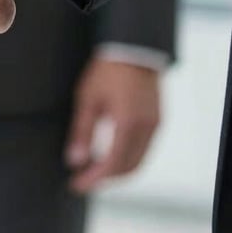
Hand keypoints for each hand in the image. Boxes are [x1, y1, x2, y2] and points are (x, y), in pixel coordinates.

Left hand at [65, 58, 160, 192]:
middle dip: (105, 179)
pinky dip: (127, 157)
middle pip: (128, 168)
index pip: (112, 165)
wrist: (133, 48)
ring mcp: (155, 125)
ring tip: (93, 169)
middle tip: (83, 180)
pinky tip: (109, 154)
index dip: (94, 178)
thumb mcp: (87, 98)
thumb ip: (82, 131)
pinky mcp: (157, 120)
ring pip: (138, 161)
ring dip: (117, 170)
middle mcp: (146, 129)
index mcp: (128, 124)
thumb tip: (74, 160)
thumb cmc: (106, 71)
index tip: (76, 184)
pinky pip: (144, 149)